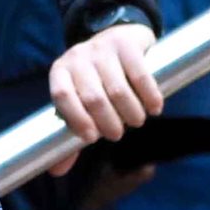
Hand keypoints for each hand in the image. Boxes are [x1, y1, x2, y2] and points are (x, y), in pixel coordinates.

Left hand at [47, 23, 161, 175]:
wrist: (116, 37)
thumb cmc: (95, 79)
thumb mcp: (79, 101)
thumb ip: (70, 133)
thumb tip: (55, 172)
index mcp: (60, 72)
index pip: (62, 97)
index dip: (76, 120)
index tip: (92, 138)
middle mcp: (78, 58)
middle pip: (93, 97)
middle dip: (108, 122)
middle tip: (118, 134)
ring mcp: (102, 48)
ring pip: (118, 89)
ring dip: (131, 113)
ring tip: (136, 121)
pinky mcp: (127, 44)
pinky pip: (141, 75)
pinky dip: (149, 97)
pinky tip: (154, 108)